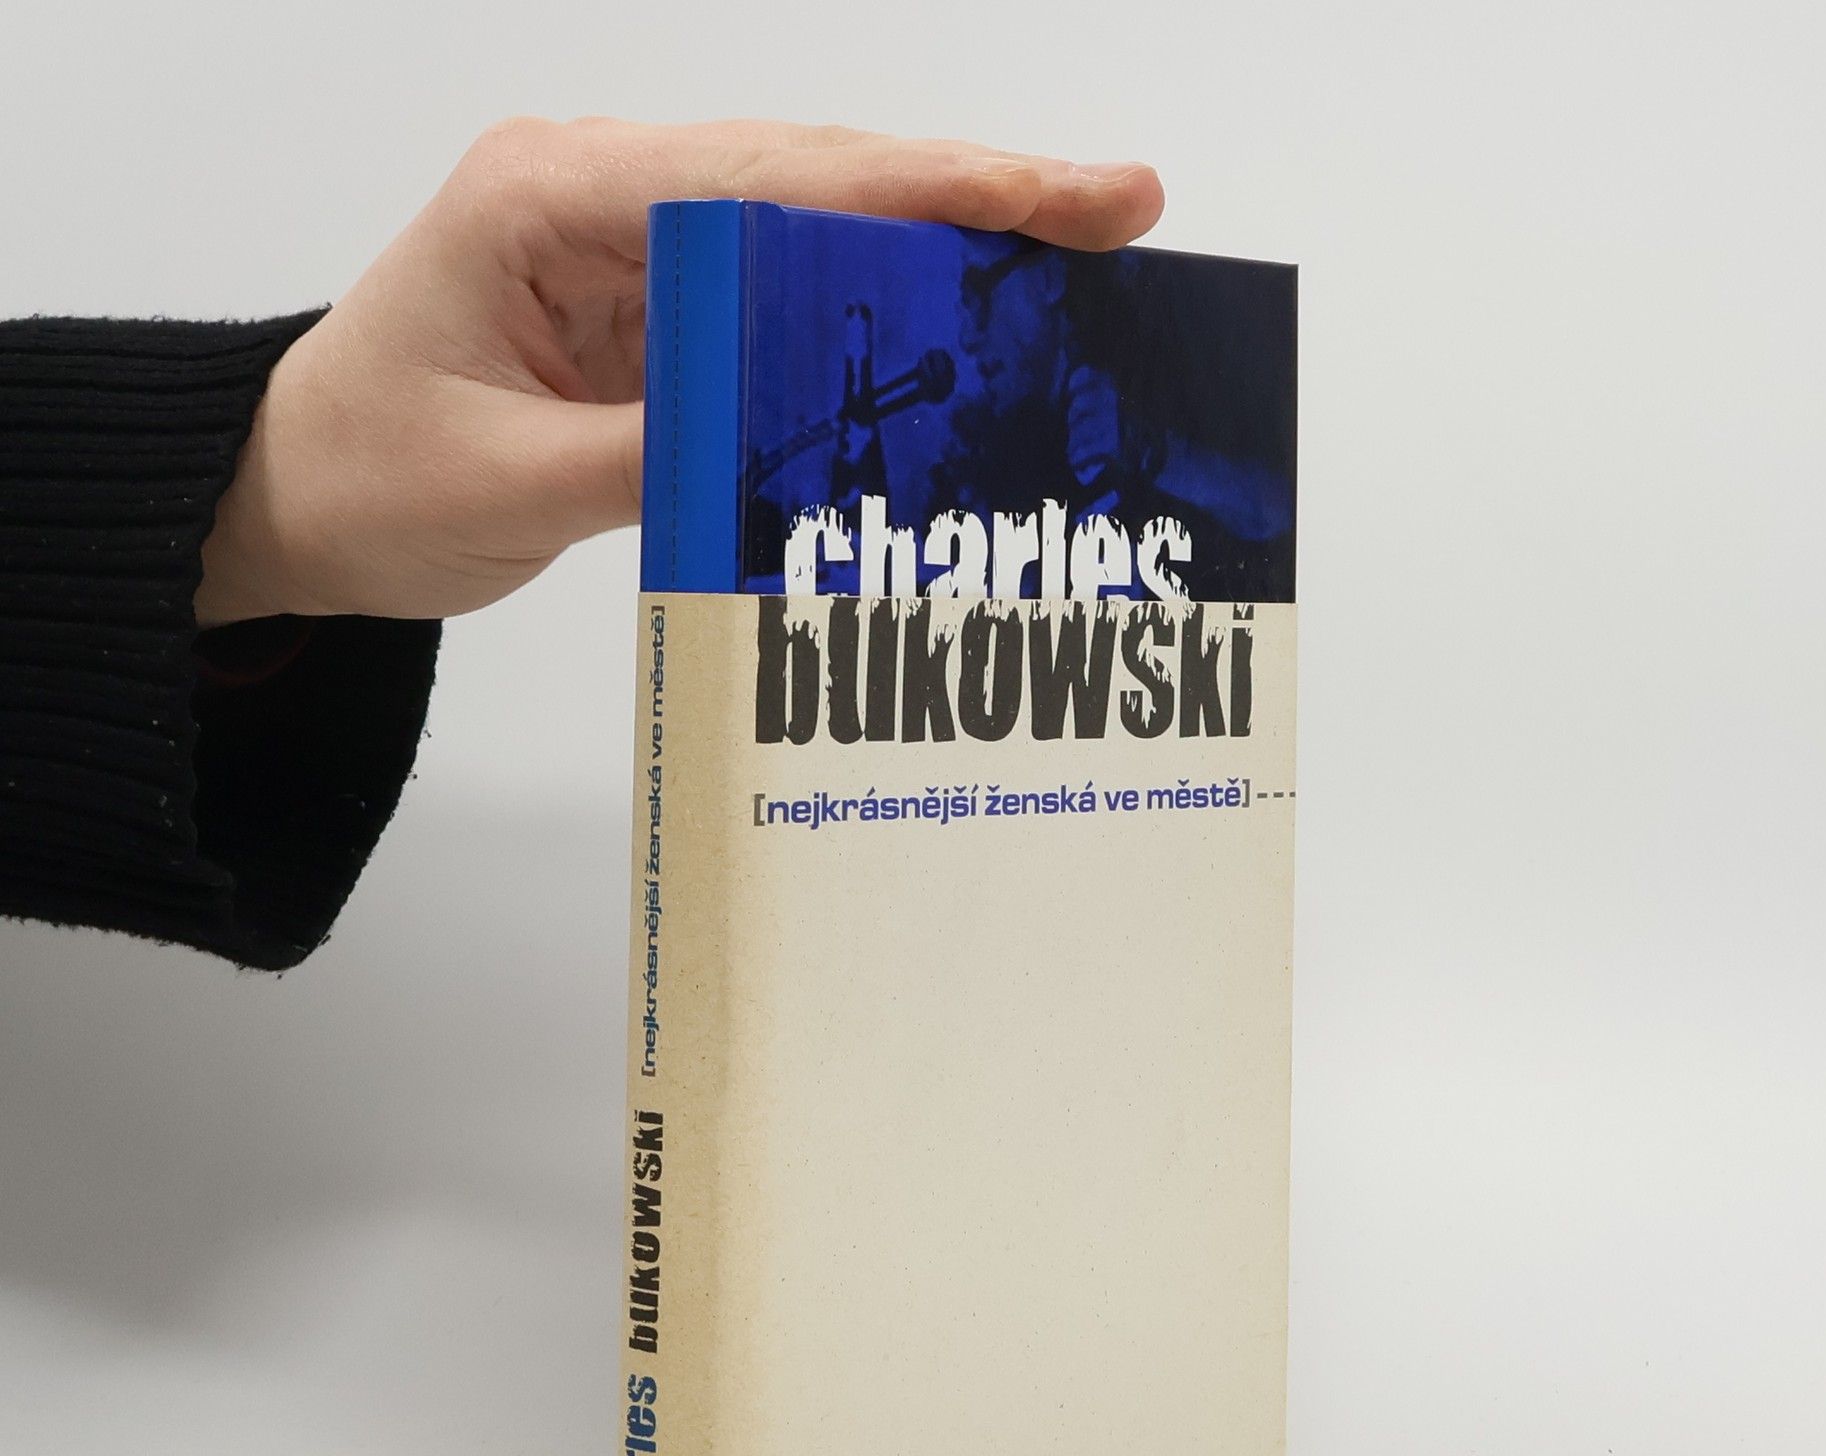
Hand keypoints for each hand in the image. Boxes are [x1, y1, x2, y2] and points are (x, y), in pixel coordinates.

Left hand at [194, 119, 1162, 626]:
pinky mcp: (647, 302)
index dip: (930, 192)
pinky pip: (778, 293)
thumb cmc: (364, 478)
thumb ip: (660, 455)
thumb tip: (808, 447)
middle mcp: (600, 191)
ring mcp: (629, 241)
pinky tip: (956, 330)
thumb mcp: (508, 488)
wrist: (293, 494)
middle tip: (1118, 212)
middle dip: (971, 197)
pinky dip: (870, 313)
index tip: (1061, 199)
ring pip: (811, 225)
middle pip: (817, 176)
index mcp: (550, 198)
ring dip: (936, 248)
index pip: (773, 181)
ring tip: (1071, 265)